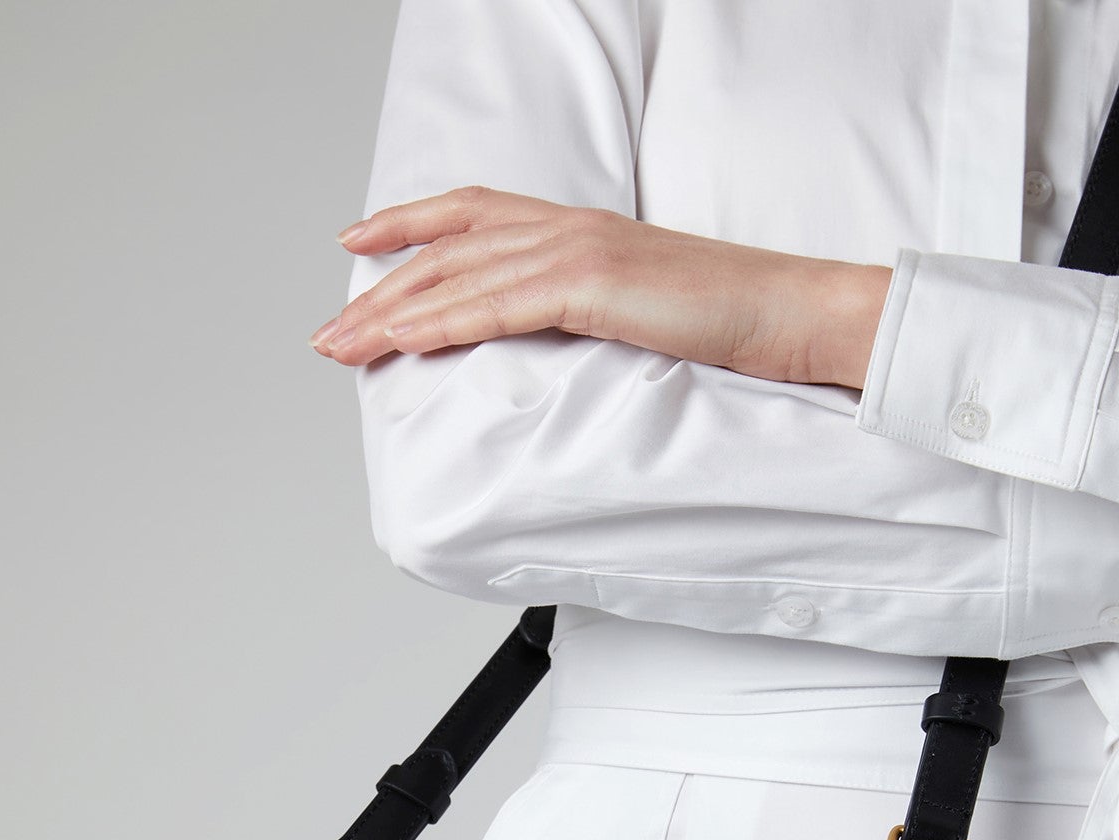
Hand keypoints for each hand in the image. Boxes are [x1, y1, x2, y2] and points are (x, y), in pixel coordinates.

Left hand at [309, 186, 890, 390]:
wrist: (789, 314)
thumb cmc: (728, 323)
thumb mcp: (641, 310)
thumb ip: (587, 313)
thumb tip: (547, 347)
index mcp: (579, 228)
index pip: (473, 214)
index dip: (408, 224)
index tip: (358, 242)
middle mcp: (568, 227)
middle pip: (447, 251)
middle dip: (379, 290)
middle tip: (328, 332)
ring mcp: (577, 251)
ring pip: (457, 278)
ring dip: (390, 315)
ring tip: (341, 346)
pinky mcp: (590, 284)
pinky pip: (495, 305)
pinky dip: (440, 323)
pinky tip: (399, 342)